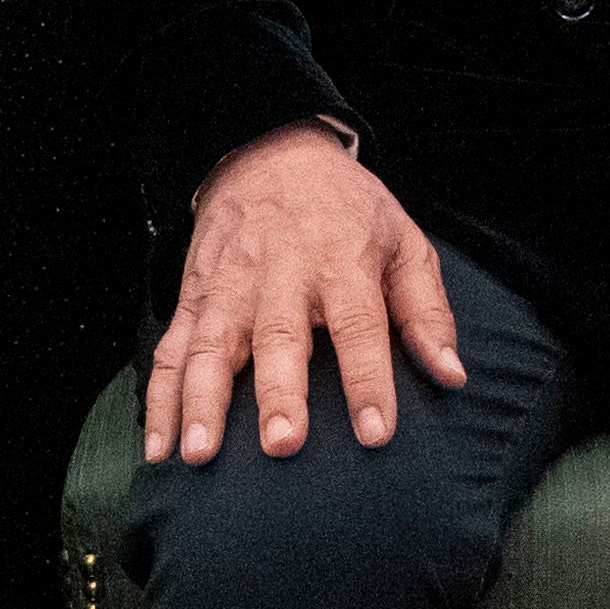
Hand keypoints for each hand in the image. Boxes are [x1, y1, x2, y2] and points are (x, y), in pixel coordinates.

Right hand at [156, 126, 463, 462]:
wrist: (269, 152)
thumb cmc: (347, 209)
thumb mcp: (402, 240)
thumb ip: (426, 310)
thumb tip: (452, 375)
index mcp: (341, 260)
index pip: (359, 325)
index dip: (368, 380)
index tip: (376, 433)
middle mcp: (281, 273)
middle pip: (278, 336)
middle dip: (278, 393)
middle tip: (283, 445)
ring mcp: (229, 286)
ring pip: (211, 346)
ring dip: (203, 403)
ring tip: (198, 456)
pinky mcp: (193, 297)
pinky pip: (171, 350)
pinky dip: (159, 400)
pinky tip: (158, 449)